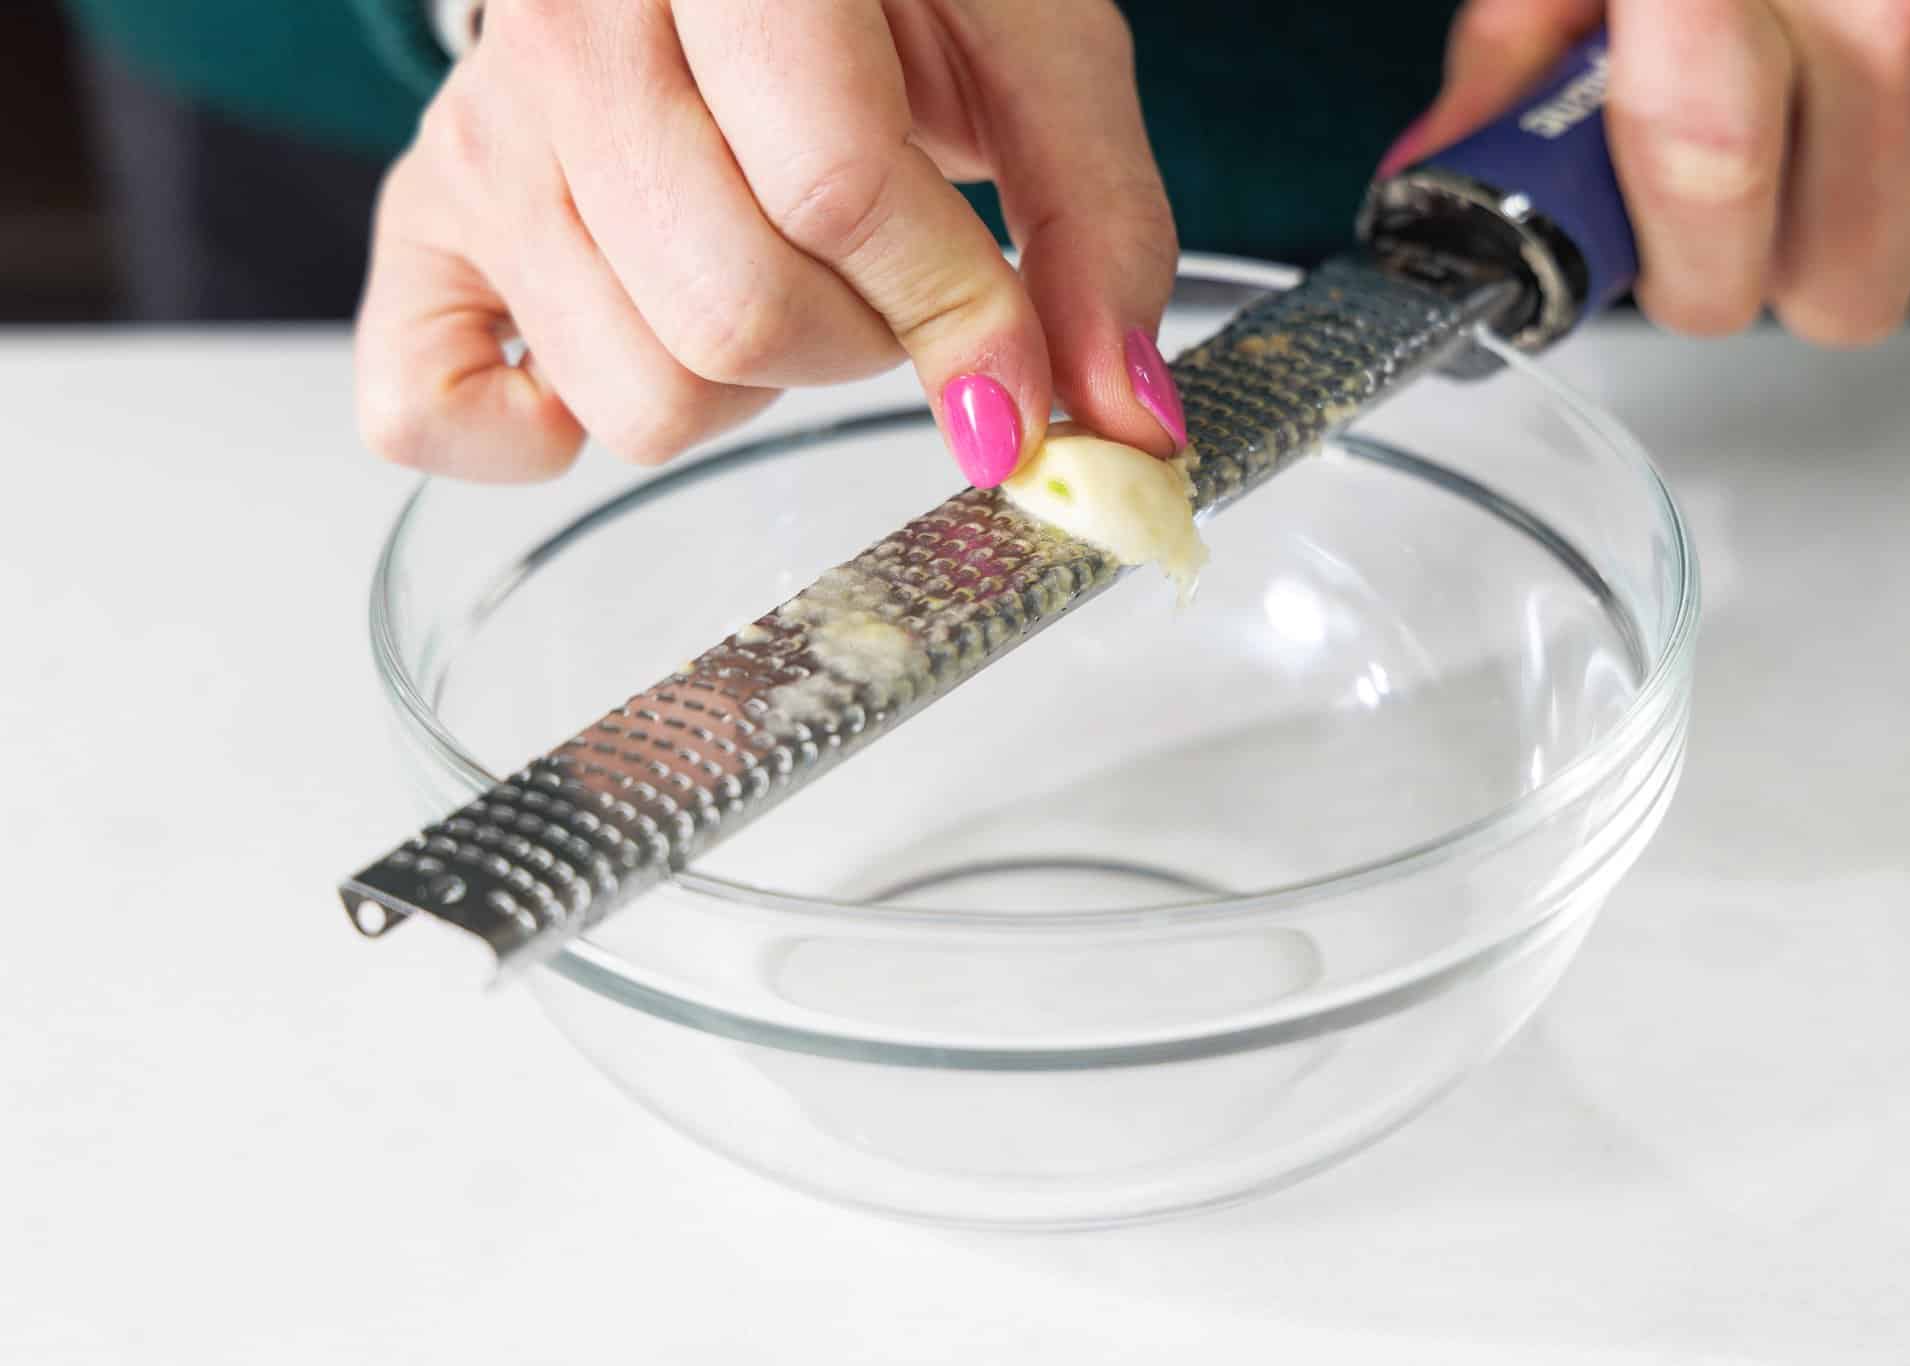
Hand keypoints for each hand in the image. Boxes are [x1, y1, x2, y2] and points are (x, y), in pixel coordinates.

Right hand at [356, 0, 1182, 486]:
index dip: (952, 317)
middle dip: (862, 343)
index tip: (1019, 395)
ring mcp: (476, 134)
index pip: (827, 188)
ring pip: (637, 393)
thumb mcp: (1031, 41)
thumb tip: (1124, 424)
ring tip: (773, 264)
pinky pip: (426, 409)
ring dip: (752, 381)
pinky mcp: (425, 222)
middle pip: (730, 312)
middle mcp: (563, 27)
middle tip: (887, 274)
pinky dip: (531, 439)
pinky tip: (627, 346)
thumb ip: (1095, 220)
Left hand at [1384, 0, 1909, 344]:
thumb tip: (1446, 163)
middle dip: (1773, 275)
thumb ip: (1515, 43)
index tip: (1647, 265)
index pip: (1707, 195)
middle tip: (1726, 211)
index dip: (1674, 272)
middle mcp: (1887, 0)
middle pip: (1843, 283)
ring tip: (1816, 110)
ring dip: (1871, 207)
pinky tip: (1894, 85)